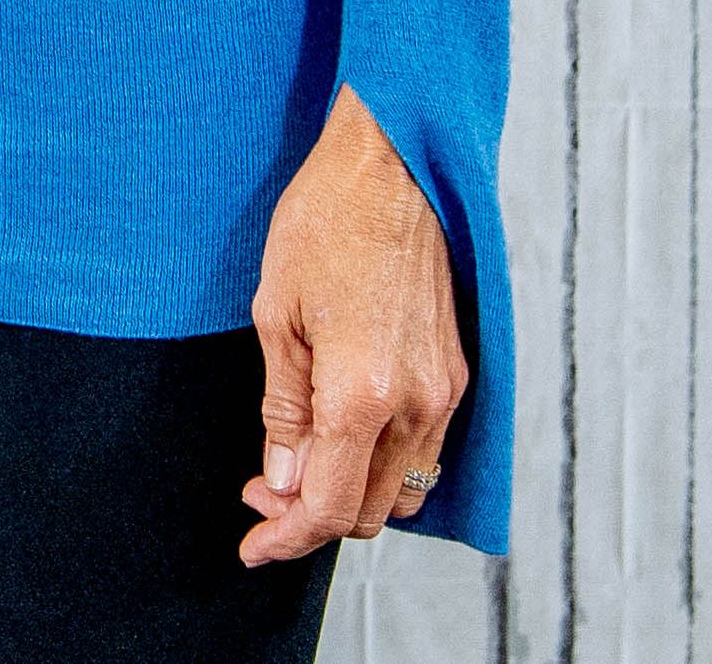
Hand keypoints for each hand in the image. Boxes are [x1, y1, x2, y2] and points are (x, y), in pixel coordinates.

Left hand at [239, 89, 466, 562]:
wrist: (394, 166)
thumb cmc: (326, 222)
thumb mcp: (277, 316)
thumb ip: (284, 412)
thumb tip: (282, 483)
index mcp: (364, 394)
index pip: (329, 508)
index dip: (285, 538)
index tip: (252, 546)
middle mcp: (418, 404)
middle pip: (369, 512)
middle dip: (312, 519)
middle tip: (263, 493)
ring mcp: (446, 390)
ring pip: (403, 490)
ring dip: (351, 495)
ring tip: (299, 466)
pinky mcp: (458, 372)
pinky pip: (426, 451)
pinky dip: (382, 464)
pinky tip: (342, 435)